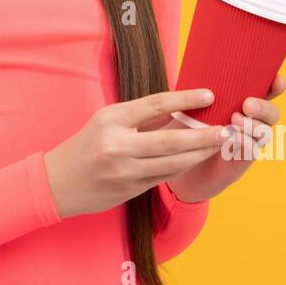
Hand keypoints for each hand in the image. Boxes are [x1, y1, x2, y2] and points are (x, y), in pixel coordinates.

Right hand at [42, 89, 231, 218]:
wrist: (58, 181)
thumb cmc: (87, 145)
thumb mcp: (107, 121)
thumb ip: (140, 117)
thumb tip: (180, 108)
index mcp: (112, 119)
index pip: (155, 104)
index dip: (185, 99)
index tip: (209, 95)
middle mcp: (118, 144)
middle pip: (171, 140)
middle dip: (203, 136)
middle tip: (227, 130)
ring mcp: (124, 170)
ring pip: (172, 163)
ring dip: (199, 154)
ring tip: (219, 145)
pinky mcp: (129, 190)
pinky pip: (163, 177)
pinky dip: (183, 167)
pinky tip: (198, 159)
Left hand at [155, 73, 285, 202]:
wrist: (177, 163)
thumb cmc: (184, 127)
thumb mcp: (190, 105)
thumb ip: (198, 90)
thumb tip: (197, 67)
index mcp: (241, 104)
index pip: (265, 93)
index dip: (275, 86)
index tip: (277, 80)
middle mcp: (250, 123)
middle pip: (271, 114)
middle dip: (264, 107)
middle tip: (247, 104)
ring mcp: (248, 143)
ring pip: (264, 133)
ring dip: (253, 126)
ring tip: (234, 121)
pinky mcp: (240, 161)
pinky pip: (251, 152)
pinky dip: (245, 143)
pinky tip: (234, 138)